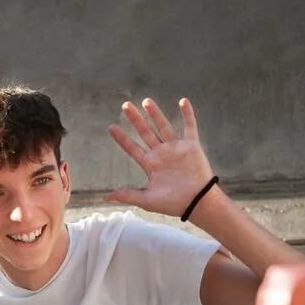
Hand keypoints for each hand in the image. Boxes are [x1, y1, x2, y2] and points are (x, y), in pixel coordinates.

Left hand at [107, 98, 215, 218]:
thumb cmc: (173, 204)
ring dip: (155, 113)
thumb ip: (128, 195)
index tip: (111, 127)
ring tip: (146, 101)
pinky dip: (187, 114)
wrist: (197, 202)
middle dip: (135, 119)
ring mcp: (176, 148)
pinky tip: (183, 101)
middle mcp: (161, 153)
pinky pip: (190, 126)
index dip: (122, 138)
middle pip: (145, 132)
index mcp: (150, 165)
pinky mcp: (192, 146)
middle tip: (125, 105)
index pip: (132, 148)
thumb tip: (106, 198)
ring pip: (163, 126)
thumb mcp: (147, 200)